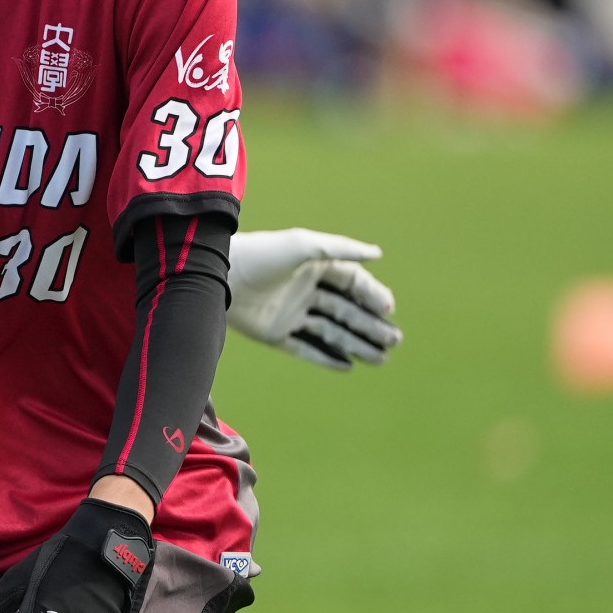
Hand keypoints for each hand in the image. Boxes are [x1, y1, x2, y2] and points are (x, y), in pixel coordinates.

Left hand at [227, 228, 401, 369]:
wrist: (217, 276)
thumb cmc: (262, 255)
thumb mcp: (303, 246)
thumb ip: (341, 249)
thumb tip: (378, 253)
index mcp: (315, 267)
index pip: (352, 283)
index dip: (371, 295)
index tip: (388, 308)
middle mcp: (306, 291)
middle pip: (347, 311)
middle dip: (371, 326)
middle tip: (394, 341)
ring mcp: (292, 314)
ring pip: (331, 332)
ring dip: (356, 344)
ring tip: (381, 359)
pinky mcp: (276, 334)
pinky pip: (306, 348)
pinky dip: (326, 357)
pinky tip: (348, 366)